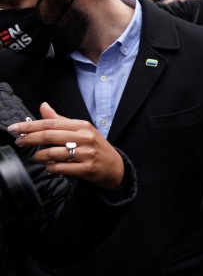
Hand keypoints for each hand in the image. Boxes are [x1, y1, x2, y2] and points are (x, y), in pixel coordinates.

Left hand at [10, 103, 124, 188]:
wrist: (114, 166)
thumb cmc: (95, 146)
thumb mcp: (81, 130)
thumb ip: (60, 120)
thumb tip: (43, 106)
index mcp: (82, 125)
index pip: (50, 123)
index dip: (30, 125)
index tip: (15, 128)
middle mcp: (85, 137)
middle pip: (49, 136)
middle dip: (29, 139)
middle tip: (19, 142)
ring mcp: (86, 153)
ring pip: (53, 153)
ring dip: (39, 156)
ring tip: (36, 157)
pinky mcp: (86, 168)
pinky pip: (60, 168)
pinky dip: (50, 167)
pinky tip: (50, 166)